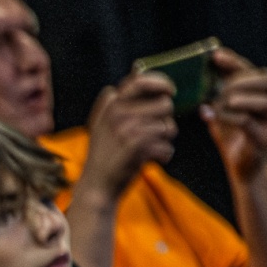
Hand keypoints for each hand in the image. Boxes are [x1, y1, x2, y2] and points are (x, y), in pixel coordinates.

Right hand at [78, 71, 177, 199]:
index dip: (161, 82)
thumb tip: (124, 79)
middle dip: (166, 120)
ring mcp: (126, 129)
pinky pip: (166, 144)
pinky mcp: (136, 146)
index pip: (140, 80)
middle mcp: (117, 113)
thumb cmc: (105, 156)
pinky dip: (164, 155)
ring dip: (166, 139)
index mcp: (111, 105)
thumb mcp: (101, 126)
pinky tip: (153, 160)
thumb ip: (113, 103)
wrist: (97, 187)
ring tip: (153, 148)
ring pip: (169, 126)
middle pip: (165, 104)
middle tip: (156, 133)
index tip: (170, 91)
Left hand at [202, 48, 266, 183]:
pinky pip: (250, 122)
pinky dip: (231, 117)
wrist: (242, 166)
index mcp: (262, 92)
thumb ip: (213, 96)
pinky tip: (213, 116)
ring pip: (263, 101)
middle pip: (265, 80)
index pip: (252, 69)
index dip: (235, 61)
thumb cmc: (231, 135)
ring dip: (239, 98)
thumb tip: (194, 79)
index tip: (215, 56)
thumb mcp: (221, 111)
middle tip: (220, 86)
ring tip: (220, 101)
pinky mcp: (265, 137)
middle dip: (241, 79)